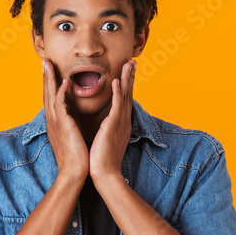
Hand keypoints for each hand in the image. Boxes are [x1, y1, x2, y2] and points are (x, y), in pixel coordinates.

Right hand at [42, 59, 87, 184]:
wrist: (74, 172)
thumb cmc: (75, 158)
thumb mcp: (70, 138)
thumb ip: (69, 126)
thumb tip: (71, 121)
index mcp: (55, 123)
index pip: (50, 99)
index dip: (50, 84)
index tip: (49, 71)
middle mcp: (52, 120)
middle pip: (47, 93)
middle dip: (46, 76)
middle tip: (45, 61)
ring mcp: (56, 122)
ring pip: (50, 95)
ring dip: (50, 78)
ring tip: (49, 64)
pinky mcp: (63, 125)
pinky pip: (60, 104)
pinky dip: (61, 91)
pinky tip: (65, 81)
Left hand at [89, 60, 134, 182]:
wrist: (104, 173)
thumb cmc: (103, 159)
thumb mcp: (107, 138)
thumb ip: (108, 128)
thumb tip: (107, 123)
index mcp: (121, 123)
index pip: (124, 99)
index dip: (126, 84)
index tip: (127, 71)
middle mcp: (123, 120)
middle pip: (128, 94)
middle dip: (130, 77)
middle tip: (132, 62)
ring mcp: (120, 122)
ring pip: (124, 96)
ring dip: (126, 79)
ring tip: (128, 64)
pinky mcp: (113, 126)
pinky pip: (116, 106)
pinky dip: (117, 93)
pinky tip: (116, 81)